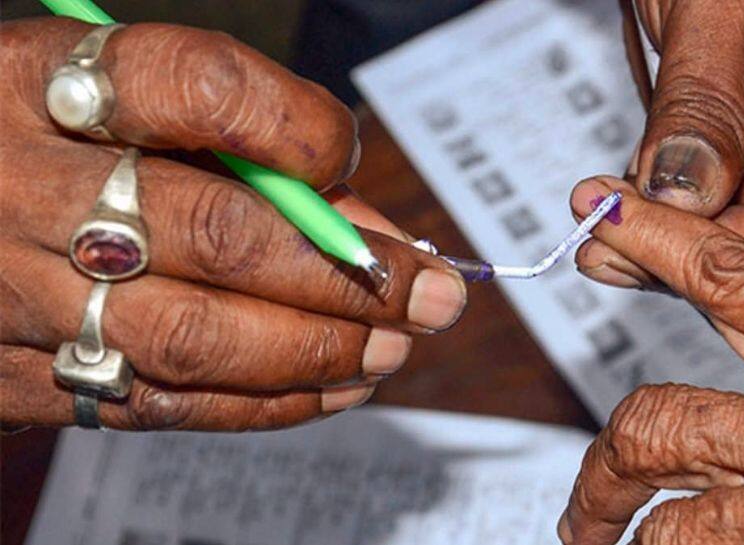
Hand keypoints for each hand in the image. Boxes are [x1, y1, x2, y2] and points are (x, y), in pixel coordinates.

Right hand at [0, 19, 466, 430]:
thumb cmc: (43, 149)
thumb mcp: (114, 108)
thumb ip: (240, 152)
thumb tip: (372, 229)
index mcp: (40, 83)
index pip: (198, 87)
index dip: (297, 128)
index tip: (346, 153)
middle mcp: (16, 187)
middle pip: (218, 234)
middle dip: (351, 274)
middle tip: (432, 295)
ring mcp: (7, 293)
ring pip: (195, 337)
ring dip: (320, 350)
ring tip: (393, 347)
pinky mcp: (11, 379)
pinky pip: (159, 405)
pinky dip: (265, 404)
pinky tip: (331, 389)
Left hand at [579, 0, 743, 291]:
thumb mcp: (723, 14)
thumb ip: (705, 111)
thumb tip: (684, 200)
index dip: (718, 250)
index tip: (634, 242)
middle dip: (692, 262)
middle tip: (606, 249)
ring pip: (743, 238)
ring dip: (669, 246)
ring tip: (600, 234)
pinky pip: (715, 208)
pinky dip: (667, 218)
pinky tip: (620, 213)